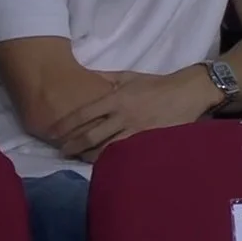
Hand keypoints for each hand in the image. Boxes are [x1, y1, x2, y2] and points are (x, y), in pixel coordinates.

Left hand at [47, 68, 221, 161]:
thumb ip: (107, 78)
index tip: (52, 133)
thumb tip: (85, 76)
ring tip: (79, 159)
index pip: (84, 114)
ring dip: (89, 156)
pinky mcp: (149, 140)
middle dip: (73, 145)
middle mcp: (123, 116)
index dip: (65, 125)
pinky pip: (126, 154)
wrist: (188, 92)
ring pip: (106, 149)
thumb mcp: (130, 76)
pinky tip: (103, 164)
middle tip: (62, 151)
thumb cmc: (157, 84)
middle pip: (91, 135)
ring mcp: (136, 130)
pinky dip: (112, 160)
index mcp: (116, 98)